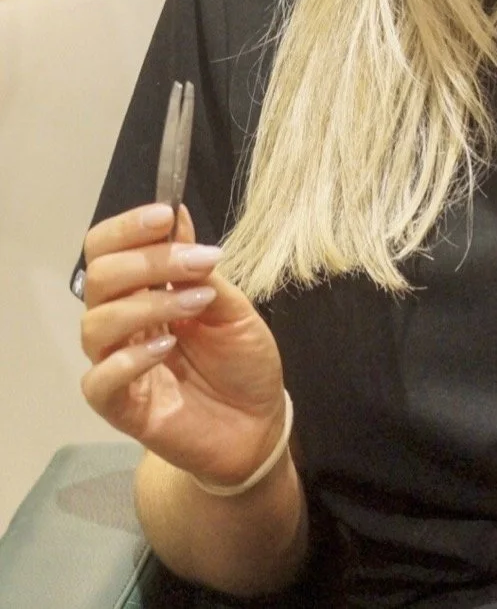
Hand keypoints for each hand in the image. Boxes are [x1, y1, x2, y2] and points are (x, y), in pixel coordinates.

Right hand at [80, 203, 287, 487]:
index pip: (109, 250)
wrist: (258, 422)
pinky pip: (99, 381)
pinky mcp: (121, 407)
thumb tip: (177, 216)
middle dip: (148, 261)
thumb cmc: (242, 361)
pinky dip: (128, 360)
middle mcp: (124, 324)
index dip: (127, 228)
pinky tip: (166, 348)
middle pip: (100, 278)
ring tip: (197, 305)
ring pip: (96, 324)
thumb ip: (200, 270)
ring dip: (148, 304)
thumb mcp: (233, 306)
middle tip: (197, 264)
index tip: (164, 214)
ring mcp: (119, 364)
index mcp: (145, 293)